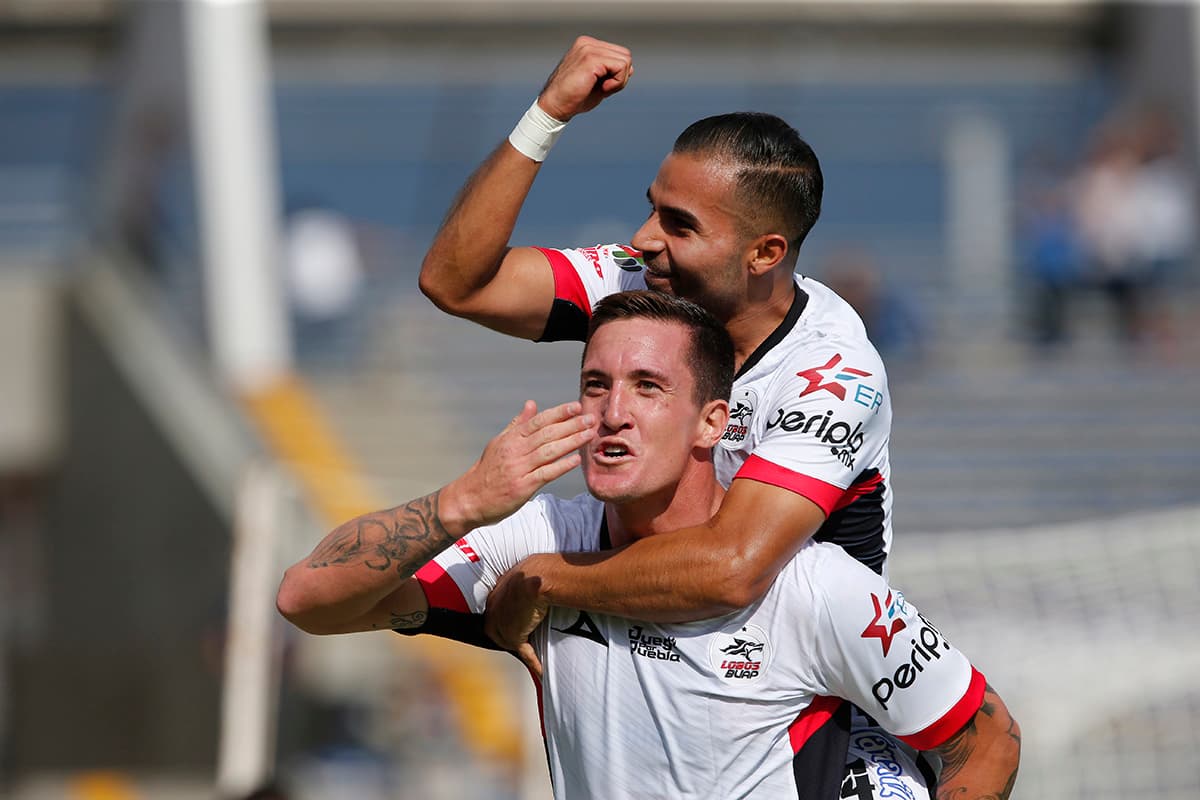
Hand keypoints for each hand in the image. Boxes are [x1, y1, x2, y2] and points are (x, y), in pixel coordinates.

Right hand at [440, 400, 593, 534]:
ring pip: (549, 451)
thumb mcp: (498, 443)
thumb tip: (531, 404)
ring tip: (589, 434)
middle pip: (547, 434)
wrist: (468, 500)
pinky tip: (576, 459)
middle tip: (591, 418)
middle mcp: (514, 451)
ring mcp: (518, 469)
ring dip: (571, 441)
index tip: (576, 406)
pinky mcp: (521, 487)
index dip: (558, 413)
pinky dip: (561, 465)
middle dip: (571, 425)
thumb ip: (517, 425)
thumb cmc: (486, 471)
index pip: (538, 422)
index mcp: (510, 439)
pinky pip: (545, 474)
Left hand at [485, 557, 550, 677]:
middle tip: (526, 645)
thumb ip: (524, 586)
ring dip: (523, 649)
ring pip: (510, 642)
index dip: (507, 622)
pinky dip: (534, 661)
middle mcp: (493, 610)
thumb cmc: (536, 571)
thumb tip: (537, 583)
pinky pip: (525, 652)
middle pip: (498, 631)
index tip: (518, 628)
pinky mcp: (513, 635)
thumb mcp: (525, 576)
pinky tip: (541, 670)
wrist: (538, 577)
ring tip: (536, 656)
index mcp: (495, 594)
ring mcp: (501, 624)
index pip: (498, 614)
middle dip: (510, 639)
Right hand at [538, 36, 632, 120]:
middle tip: (604, 89)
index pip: (619, 54)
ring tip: (602, 89)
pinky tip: (603, 89)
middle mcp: (588, 43)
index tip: (603, 86)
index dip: (618, 74)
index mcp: (588, 45)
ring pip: (626, 60)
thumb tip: (631, 68)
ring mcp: (588, 48)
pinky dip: (617, 82)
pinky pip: (621, 66)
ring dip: (619, 80)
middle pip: (625, 55)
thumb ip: (612, 73)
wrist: (554, 106)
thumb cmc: (574, 98)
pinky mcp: (591, 58)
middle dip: (621, 76)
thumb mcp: (598, 82)